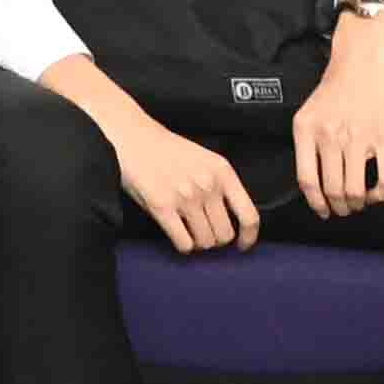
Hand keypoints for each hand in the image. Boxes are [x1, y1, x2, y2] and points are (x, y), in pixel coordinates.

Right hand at [95, 97, 269, 255]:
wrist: (134, 137)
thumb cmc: (168, 150)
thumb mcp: (205, 161)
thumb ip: (220, 186)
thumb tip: (231, 220)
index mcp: (222, 172)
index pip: (249, 215)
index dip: (248, 237)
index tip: (242, 245)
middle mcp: (207, 185)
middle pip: (225, 235)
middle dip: (215, 238)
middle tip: (204, 231)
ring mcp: (185, 197)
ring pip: (205, 242)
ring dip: (198, 242)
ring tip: (188, 231)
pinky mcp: (162, 207)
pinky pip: (184, 243)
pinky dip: (182, 245)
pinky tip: (177, 234)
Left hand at [286, 66, 383, 212]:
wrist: (365, 55)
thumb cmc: (339, 83)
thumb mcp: (311, 110)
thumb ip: (310, 141)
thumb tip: (315, 178)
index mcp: (307, 130)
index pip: (307, 180)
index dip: (315, 203)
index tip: (323, 210)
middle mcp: (330, 136)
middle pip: (332, 190)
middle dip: (340, 207)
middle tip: (345, 208)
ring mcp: (359, 138)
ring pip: (356, 191)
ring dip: (358, 203)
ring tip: (360, 201)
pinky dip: (381, 194)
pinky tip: (378, 192)